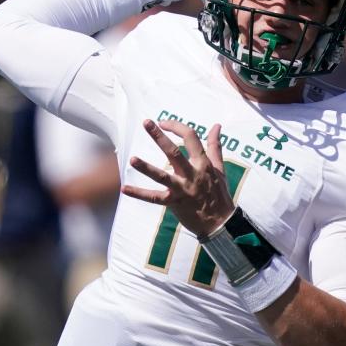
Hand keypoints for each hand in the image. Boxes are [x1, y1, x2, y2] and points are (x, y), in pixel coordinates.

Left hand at [122, 119, 233, 235]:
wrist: (220, 222)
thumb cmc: (219, 193)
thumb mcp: (219, 167)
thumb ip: (215, 146)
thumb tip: (216, 125)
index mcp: (203, 163)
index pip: (191, 138)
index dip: (177, 127)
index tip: (163, 122)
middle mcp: (192, 174)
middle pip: (174, 152)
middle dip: (159, 137)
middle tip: (146, 123)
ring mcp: (182, 189)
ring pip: (162, 176)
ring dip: (146, 168)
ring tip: (132, 159)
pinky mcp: (174, 203)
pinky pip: (154, 198)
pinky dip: (139, 193)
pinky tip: (124, 188)